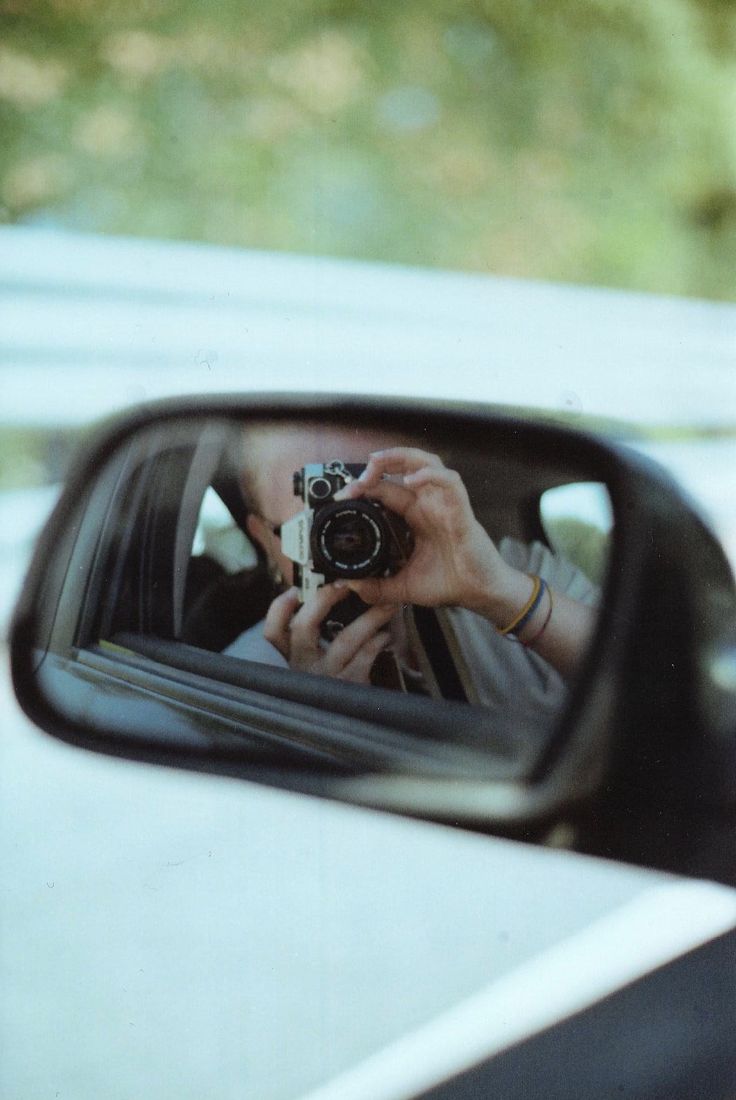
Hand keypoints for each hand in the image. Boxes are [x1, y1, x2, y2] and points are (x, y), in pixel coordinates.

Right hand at [263, 585, 395, 682]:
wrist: (347, 725)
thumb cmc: (330, 685)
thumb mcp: (313, 664)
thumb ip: (311, 638)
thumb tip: (324, 599)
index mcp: (291, 659)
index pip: (273, 633)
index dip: (279, 610)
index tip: (293, 591)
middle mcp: (303, 668)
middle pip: (304, 627)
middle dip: (324, 600)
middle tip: (344, 584)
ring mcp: (326, 678)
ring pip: (344, 639)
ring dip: (368, 618)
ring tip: (385, 605)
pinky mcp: (349, 688)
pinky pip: (365, 657)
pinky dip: (378, 642)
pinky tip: (386, 635)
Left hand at [333, 447, 516, 616]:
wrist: (479, 594)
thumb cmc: (450, 582)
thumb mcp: (404, 586)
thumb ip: (376, 587)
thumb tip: (349, 585)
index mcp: (415, 516)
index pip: (386, 488)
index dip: (364, 486)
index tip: (343, 497)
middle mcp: (430, 504)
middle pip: (404, 465)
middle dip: (378, 464)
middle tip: (356, 480)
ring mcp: (446, 504)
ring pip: (427, 462)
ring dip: (400, 457)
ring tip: (376, 464)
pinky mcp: (462, 511)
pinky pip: (450, 481)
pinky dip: (431, 475)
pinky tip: (412, 480)